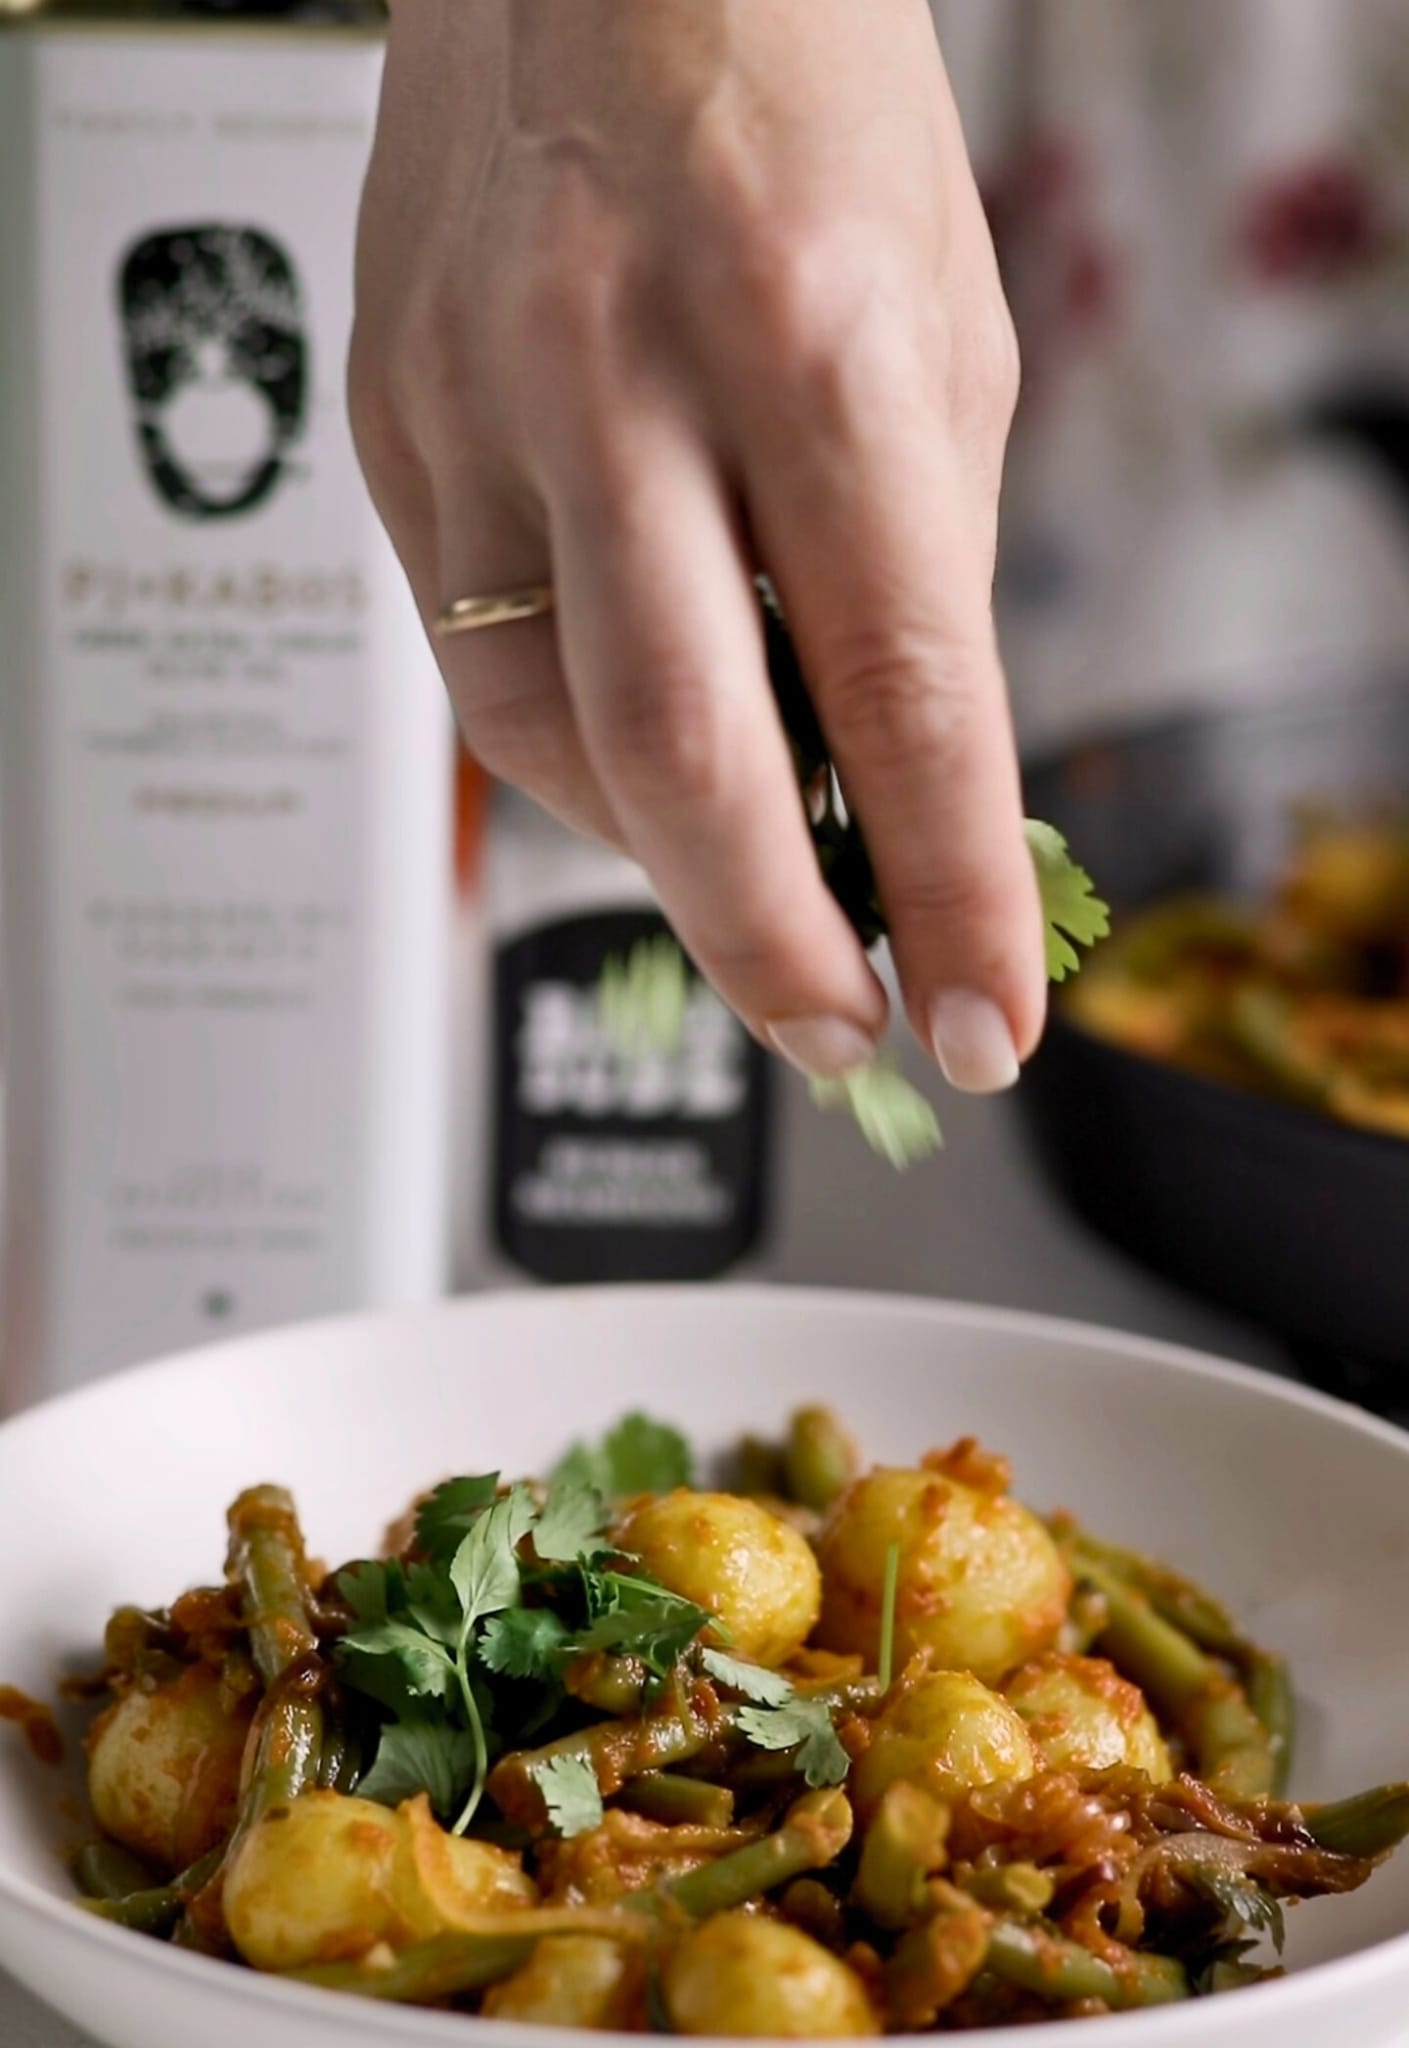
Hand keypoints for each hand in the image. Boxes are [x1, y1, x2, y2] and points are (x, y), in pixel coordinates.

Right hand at [351, 0, 1040, 1090]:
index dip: (944, 893)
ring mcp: (471, 402)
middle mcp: (620, 373)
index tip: (975, 1025)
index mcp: (817, 337)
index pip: (900, 693)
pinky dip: (575, 748)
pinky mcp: (384, 427)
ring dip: (671, 854)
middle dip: (772, 944)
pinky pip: (476, 664)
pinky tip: (642, 742)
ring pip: (551, 738)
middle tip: (837, 1033)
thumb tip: (894, 781)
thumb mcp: (944, 329)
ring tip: (755, 867)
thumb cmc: (802, 108)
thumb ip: (917, 567)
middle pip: (681, 754)